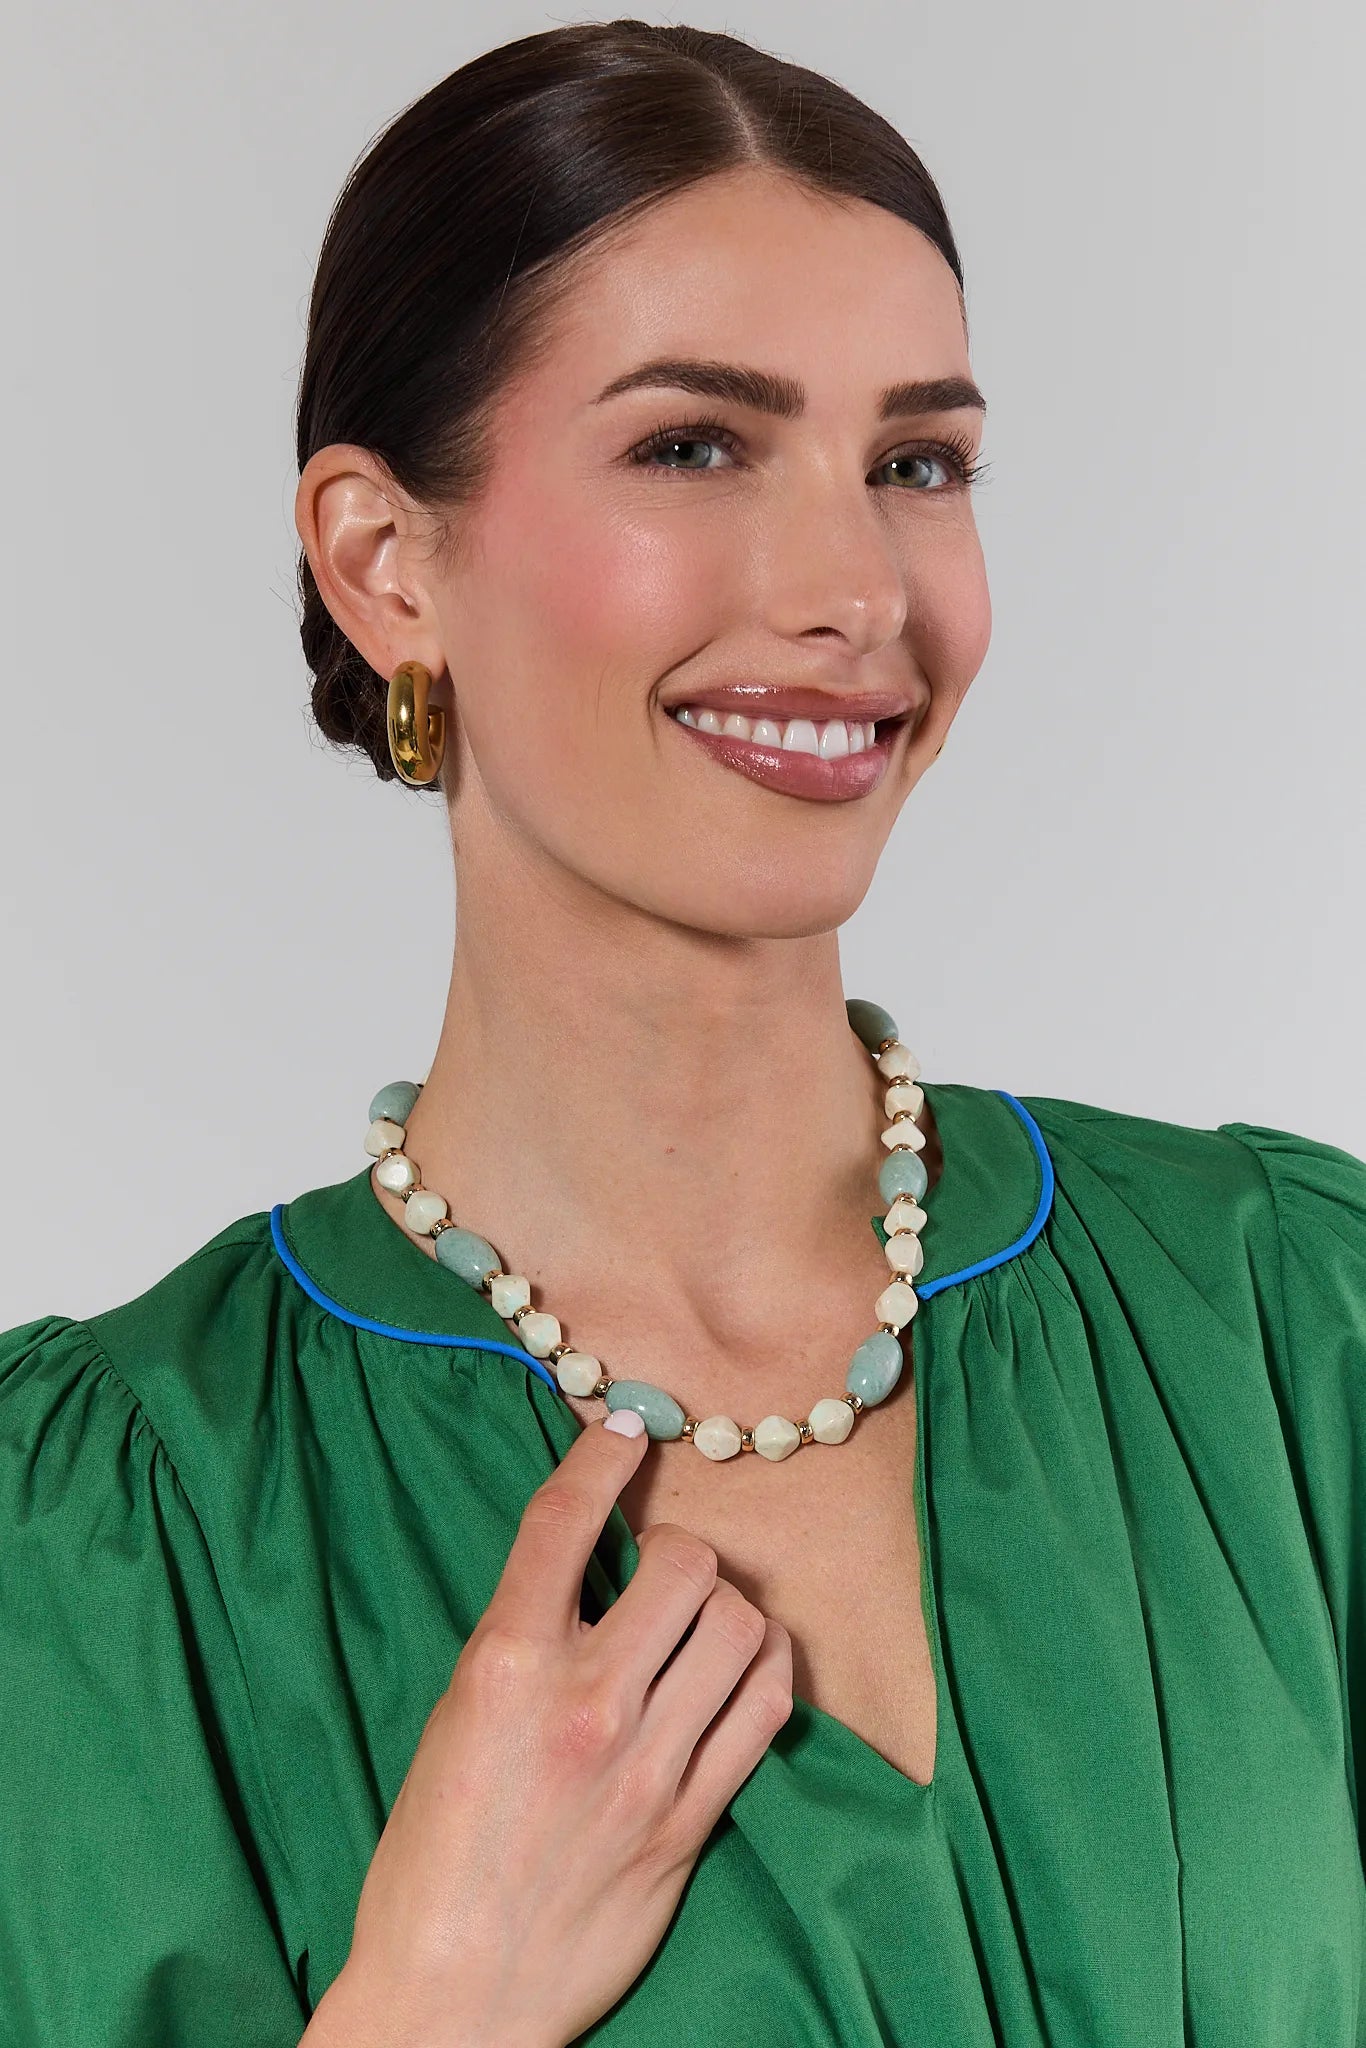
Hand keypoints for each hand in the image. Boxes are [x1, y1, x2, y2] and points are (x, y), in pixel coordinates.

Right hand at [302, 1409, 792, 2047]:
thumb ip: (522, 1645)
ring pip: (739, 1628)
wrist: (455, 1995)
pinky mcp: (691, 1819)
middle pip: (684, 1565)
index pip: (564, 1524)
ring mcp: (647, 1763)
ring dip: (729, 1609)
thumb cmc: (434, 1858)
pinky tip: (742, 1670)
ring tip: (705, 1625)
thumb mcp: (454, 1722)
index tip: (626, 1429)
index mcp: (504, 1666)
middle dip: (681, 1553)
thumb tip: (586, 1578)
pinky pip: (766, 1710)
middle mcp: (584, 1702)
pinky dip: (765, 1670)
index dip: (601, 1458)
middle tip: (663, 1574)